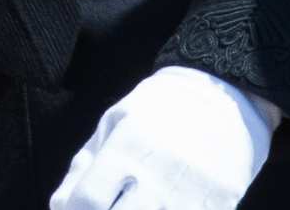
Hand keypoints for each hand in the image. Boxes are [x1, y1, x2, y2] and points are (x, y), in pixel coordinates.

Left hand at [50, 66, 277, 209]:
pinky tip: (164, 207)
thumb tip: (60, 206)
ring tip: (139, 205)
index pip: (86, 201)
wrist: (230, 91)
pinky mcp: (221, 203)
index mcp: (129, 146)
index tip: (82, 209)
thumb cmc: (163, 107)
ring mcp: (192, 192)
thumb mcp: (117, 120)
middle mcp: (159, 172)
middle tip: (113, 207)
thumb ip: (85, 163)